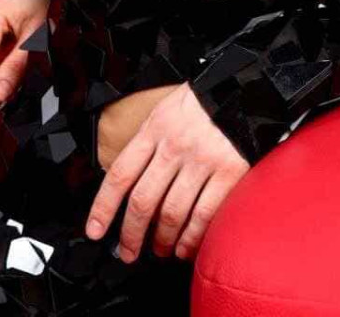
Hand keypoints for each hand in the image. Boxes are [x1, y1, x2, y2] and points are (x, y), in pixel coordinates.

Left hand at [85, 81, 249, 262]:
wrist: (244, 88)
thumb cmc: (202, 102)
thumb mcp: (166, 111)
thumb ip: (148, 143)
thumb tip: (128, 183)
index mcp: (155, 129)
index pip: (121, 173)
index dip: (104, 207)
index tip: (95, 230)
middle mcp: (175, 146)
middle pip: (143, 200)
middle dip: (130, 234)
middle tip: (128, 251)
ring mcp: (202, 160)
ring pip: (172, 212)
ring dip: (162, 240)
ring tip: (160, 250)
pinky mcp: (228, 172)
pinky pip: (204, 214)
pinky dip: (192, 238)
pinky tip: (186, 246)